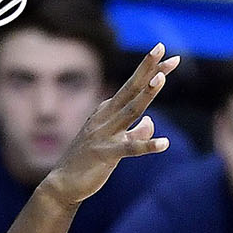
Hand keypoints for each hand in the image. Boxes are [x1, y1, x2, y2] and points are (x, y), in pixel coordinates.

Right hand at [40, 44, 178, 207]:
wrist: (64, 183)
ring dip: (146, 94)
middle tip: (161, 49)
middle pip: (131, 89)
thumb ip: (135, 132)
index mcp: (107, 111)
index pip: (132, 86)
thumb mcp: (115, 142)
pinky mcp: (105, 154)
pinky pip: (129, 149)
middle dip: (147, 69)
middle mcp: (105, 117)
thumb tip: (150, 124)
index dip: (150, 70)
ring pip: (130, 111)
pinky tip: (164, 144)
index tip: (168, 56)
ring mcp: (104, 134)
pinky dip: (147, 145)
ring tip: (161, 79)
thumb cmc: (90, 161)